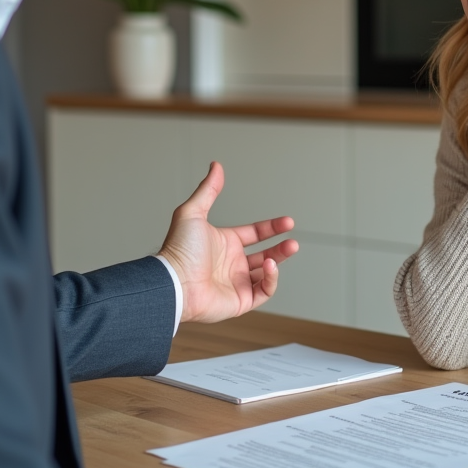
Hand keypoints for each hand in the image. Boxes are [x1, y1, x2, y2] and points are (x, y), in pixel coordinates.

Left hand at [158, 162, 298, 323]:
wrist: (175, 283)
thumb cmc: (179, 250)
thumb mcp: (193, 212)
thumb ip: (208, 190)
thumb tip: (216, 166)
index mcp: (224, 244)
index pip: (254, 234)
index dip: (271, 228)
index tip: (287, 222)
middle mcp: (231, 263)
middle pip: (264, 254)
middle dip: (281, 248)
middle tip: (293, 241)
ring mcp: (236, 283)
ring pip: (266, 274)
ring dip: (278, 261)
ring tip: (287, 249)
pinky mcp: (240, 301)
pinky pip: (263, 291)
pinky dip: (271, 279)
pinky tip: (269, 266)